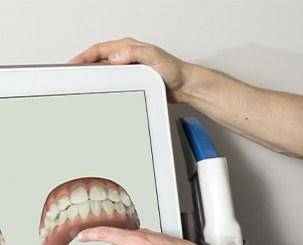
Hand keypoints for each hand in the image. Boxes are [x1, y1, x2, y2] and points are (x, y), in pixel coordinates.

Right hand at [69, 38, 189, 102]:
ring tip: (85, 87)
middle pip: (100, 61)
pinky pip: (116, 85)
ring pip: (107, 74)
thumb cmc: (174, 71)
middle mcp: (127, 58)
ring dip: (96, 80)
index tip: (74, 64)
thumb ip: (134, 53)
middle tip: (74, 76)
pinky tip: (104, 95)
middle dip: (85, 68)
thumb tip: (114, 56)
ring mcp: (130, 71)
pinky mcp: (134, 83)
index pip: (100, 49)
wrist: (185, 86)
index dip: (84, 56)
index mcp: (128, 48)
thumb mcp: (153, 57)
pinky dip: (108, 89)